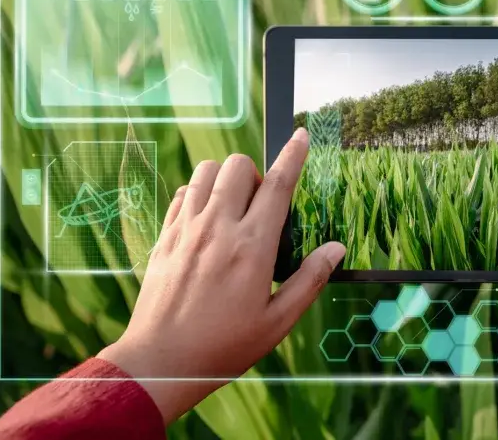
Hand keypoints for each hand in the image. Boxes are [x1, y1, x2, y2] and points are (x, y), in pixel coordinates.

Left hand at [97, 128, 345, 422]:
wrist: (161, 362)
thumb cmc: (224, 347)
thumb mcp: (278, 322)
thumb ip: (309, 280)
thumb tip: (336, 248)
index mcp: (252, 247)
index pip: (279, 185)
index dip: (293, 155)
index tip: (301, 135)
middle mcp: (218, 228)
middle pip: (239, 166)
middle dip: (257, 174)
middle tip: (261, 208)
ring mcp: (187, 229)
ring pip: (207, 171)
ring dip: (227, 179)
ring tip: (234, 210)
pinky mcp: (165, 236)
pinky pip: (183, 193)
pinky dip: (199, 194)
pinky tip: (207, 221)